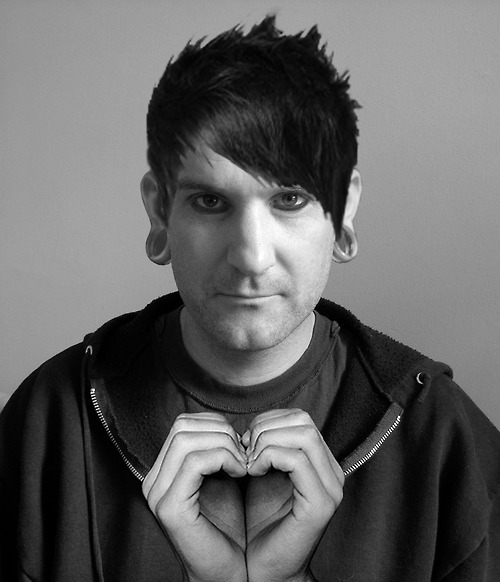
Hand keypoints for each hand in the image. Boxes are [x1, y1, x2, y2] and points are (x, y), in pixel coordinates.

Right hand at [142, 412, 247, 581]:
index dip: (215, 424)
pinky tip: (240, 472)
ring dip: (224, 444)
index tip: (239, 443)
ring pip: (186, 439)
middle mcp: (153, 481)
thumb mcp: (220, 477)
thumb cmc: (230, 526)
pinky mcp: (171, 509)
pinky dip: (223, 458)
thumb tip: (225, 424)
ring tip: (243, 464)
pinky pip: (195, 462)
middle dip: (220, 431)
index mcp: (162, 472)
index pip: (182, 423)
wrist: (233, 571)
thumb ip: (214, 449)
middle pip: (182, 425)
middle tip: (244, 452)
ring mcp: (158, 495)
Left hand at [242, 409, 343, 581]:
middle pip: (303, 420)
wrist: (262, 571)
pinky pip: (297, 460)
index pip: (300, 417)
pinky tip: (252, 472)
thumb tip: (254, 424)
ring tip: (248, 462)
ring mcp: (330, 489)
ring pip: (302, 434)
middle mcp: (332, 473)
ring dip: (265, 441)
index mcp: (321, 464)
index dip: (268, 420)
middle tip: (244, 450)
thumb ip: (266, 447)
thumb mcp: (262, 474)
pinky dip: (268, 457)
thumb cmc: (259, 524)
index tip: (245, 441)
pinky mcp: (321, 505)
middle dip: (265, 427)